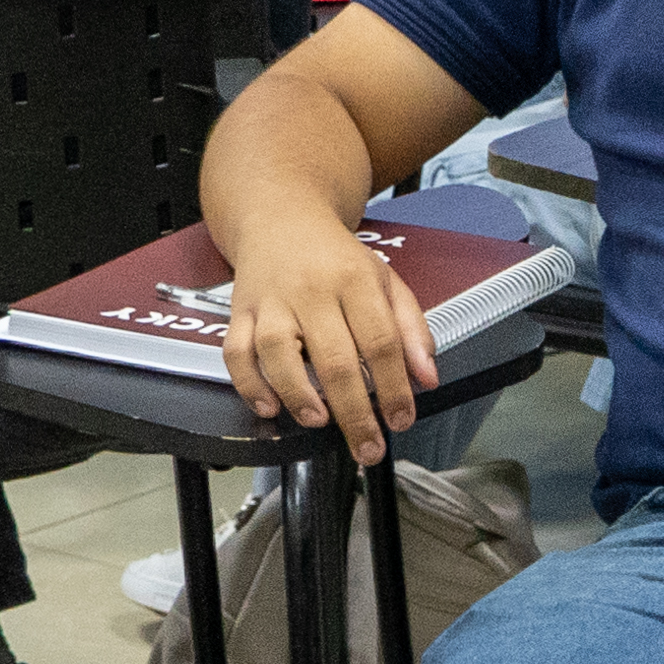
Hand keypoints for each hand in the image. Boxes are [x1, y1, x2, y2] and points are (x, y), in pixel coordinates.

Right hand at [221, 218, 433, 463]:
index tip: (401, 419)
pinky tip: (270, 407)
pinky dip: (249, 385)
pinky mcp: (240, 312)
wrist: (281, 217)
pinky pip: (236, 353)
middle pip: (334, 358)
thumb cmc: (335, 257)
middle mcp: (311, 290)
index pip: (380, 341)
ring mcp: (271, 302)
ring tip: (319, 421)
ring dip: (298, 394)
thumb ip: (411, 329)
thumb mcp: (385, 280)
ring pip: (277, 352)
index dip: (394, 387)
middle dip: (354, 412)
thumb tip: (427, 377)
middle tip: (367, 445)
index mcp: (355, 280)